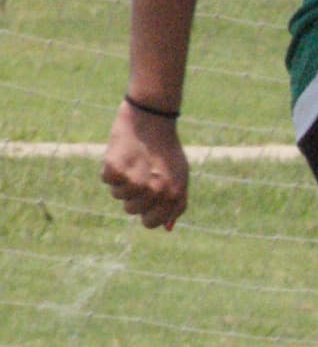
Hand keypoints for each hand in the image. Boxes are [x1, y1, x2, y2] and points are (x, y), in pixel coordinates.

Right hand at [101, 101, 188, 230]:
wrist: (152, 118)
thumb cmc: (166, 150)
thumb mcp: (180, 176)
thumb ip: (176, 204)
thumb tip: (166, 228)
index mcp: (172, 195)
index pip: (150, 223)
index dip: (146, 212)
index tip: (147, 198)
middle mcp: (154, 190)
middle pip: (131, 210)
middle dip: (134, 195)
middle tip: (142, 172)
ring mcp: (134, 181)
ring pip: (118, 195)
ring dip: (122, 181)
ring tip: (134, 161)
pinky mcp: (115, 169)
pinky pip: (106, 180)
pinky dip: (111, 168)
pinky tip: (122, 154)